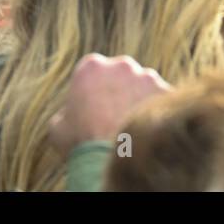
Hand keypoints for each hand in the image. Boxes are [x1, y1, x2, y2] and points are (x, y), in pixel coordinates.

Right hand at [46, 54, 170, 158]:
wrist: (111, 158)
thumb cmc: (80, 143)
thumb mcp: (57, 129)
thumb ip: (64, 113)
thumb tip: (67, 116)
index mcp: (92, 66)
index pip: (96, 72)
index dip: (96, 91)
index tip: (96, 109)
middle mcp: (122, 65)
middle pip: (124, 75)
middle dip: (121, 92)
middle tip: (116, 117)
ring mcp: (147, 76)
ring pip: (146, 86)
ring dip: (142, 101)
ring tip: (134, 127)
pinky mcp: (166, 91)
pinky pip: (163, 101)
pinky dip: (160, 113)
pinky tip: (151, 131)